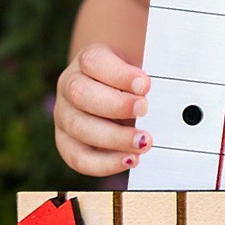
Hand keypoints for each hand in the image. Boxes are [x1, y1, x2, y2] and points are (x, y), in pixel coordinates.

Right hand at [54, 44, 152, 175]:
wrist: (116, 93)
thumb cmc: (132, 80)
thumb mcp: (141, 68)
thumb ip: (149, 74)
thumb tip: (160, 88)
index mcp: (88, 61)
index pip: (94, 62)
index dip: (119, 74)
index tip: (145, 85)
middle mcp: (70, 86)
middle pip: (81, 94)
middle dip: (116, 105)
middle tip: (145, 111)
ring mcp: (65, 116)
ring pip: (79, 127)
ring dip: (115, 138)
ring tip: (144, 142)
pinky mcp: (67, 143)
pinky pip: (79, 158)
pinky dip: (105, 163)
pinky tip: (130, 160)